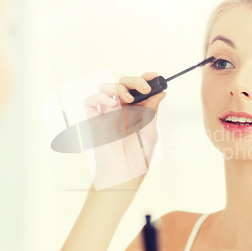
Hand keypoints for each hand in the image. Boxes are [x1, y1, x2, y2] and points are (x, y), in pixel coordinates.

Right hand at [83, 72, 166, 189]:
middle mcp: (121, 109)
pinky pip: (90, 102)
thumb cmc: (139, 156)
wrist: (125, 173)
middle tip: (143, 88)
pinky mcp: (94, 121)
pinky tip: (110, 103)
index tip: (154, 76)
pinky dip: (99, 97)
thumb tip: (161, 93)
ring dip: (116, 86)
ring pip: (106, 88)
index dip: (145, 79)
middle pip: (123, 83)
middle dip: (133, 81)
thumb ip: (153, 111)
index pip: (138, 88)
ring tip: (127, 98)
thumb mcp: (151, 132)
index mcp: (136, 110)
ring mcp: (107, 114)